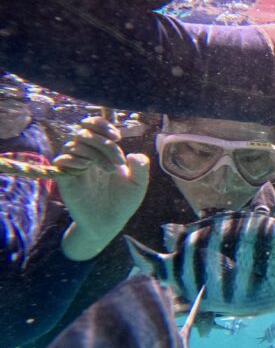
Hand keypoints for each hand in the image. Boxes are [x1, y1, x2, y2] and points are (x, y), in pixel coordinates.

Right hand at [55, 117, 149, 260]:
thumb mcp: (138, 185)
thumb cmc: (123, 202)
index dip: (102, 123)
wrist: (109, 223)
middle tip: (118, 160)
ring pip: (73, 143)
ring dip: (93, 152)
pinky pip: (61, 160)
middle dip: (103, 141)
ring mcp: (74, 166)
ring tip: (110, 170)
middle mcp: (86, 154)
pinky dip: (74, 160)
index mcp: (102, 151)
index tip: (117, 136)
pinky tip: (87, 168)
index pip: (94, 125)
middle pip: (84, 132)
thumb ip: (141, 168)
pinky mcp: (65, 178)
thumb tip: (134, 155)